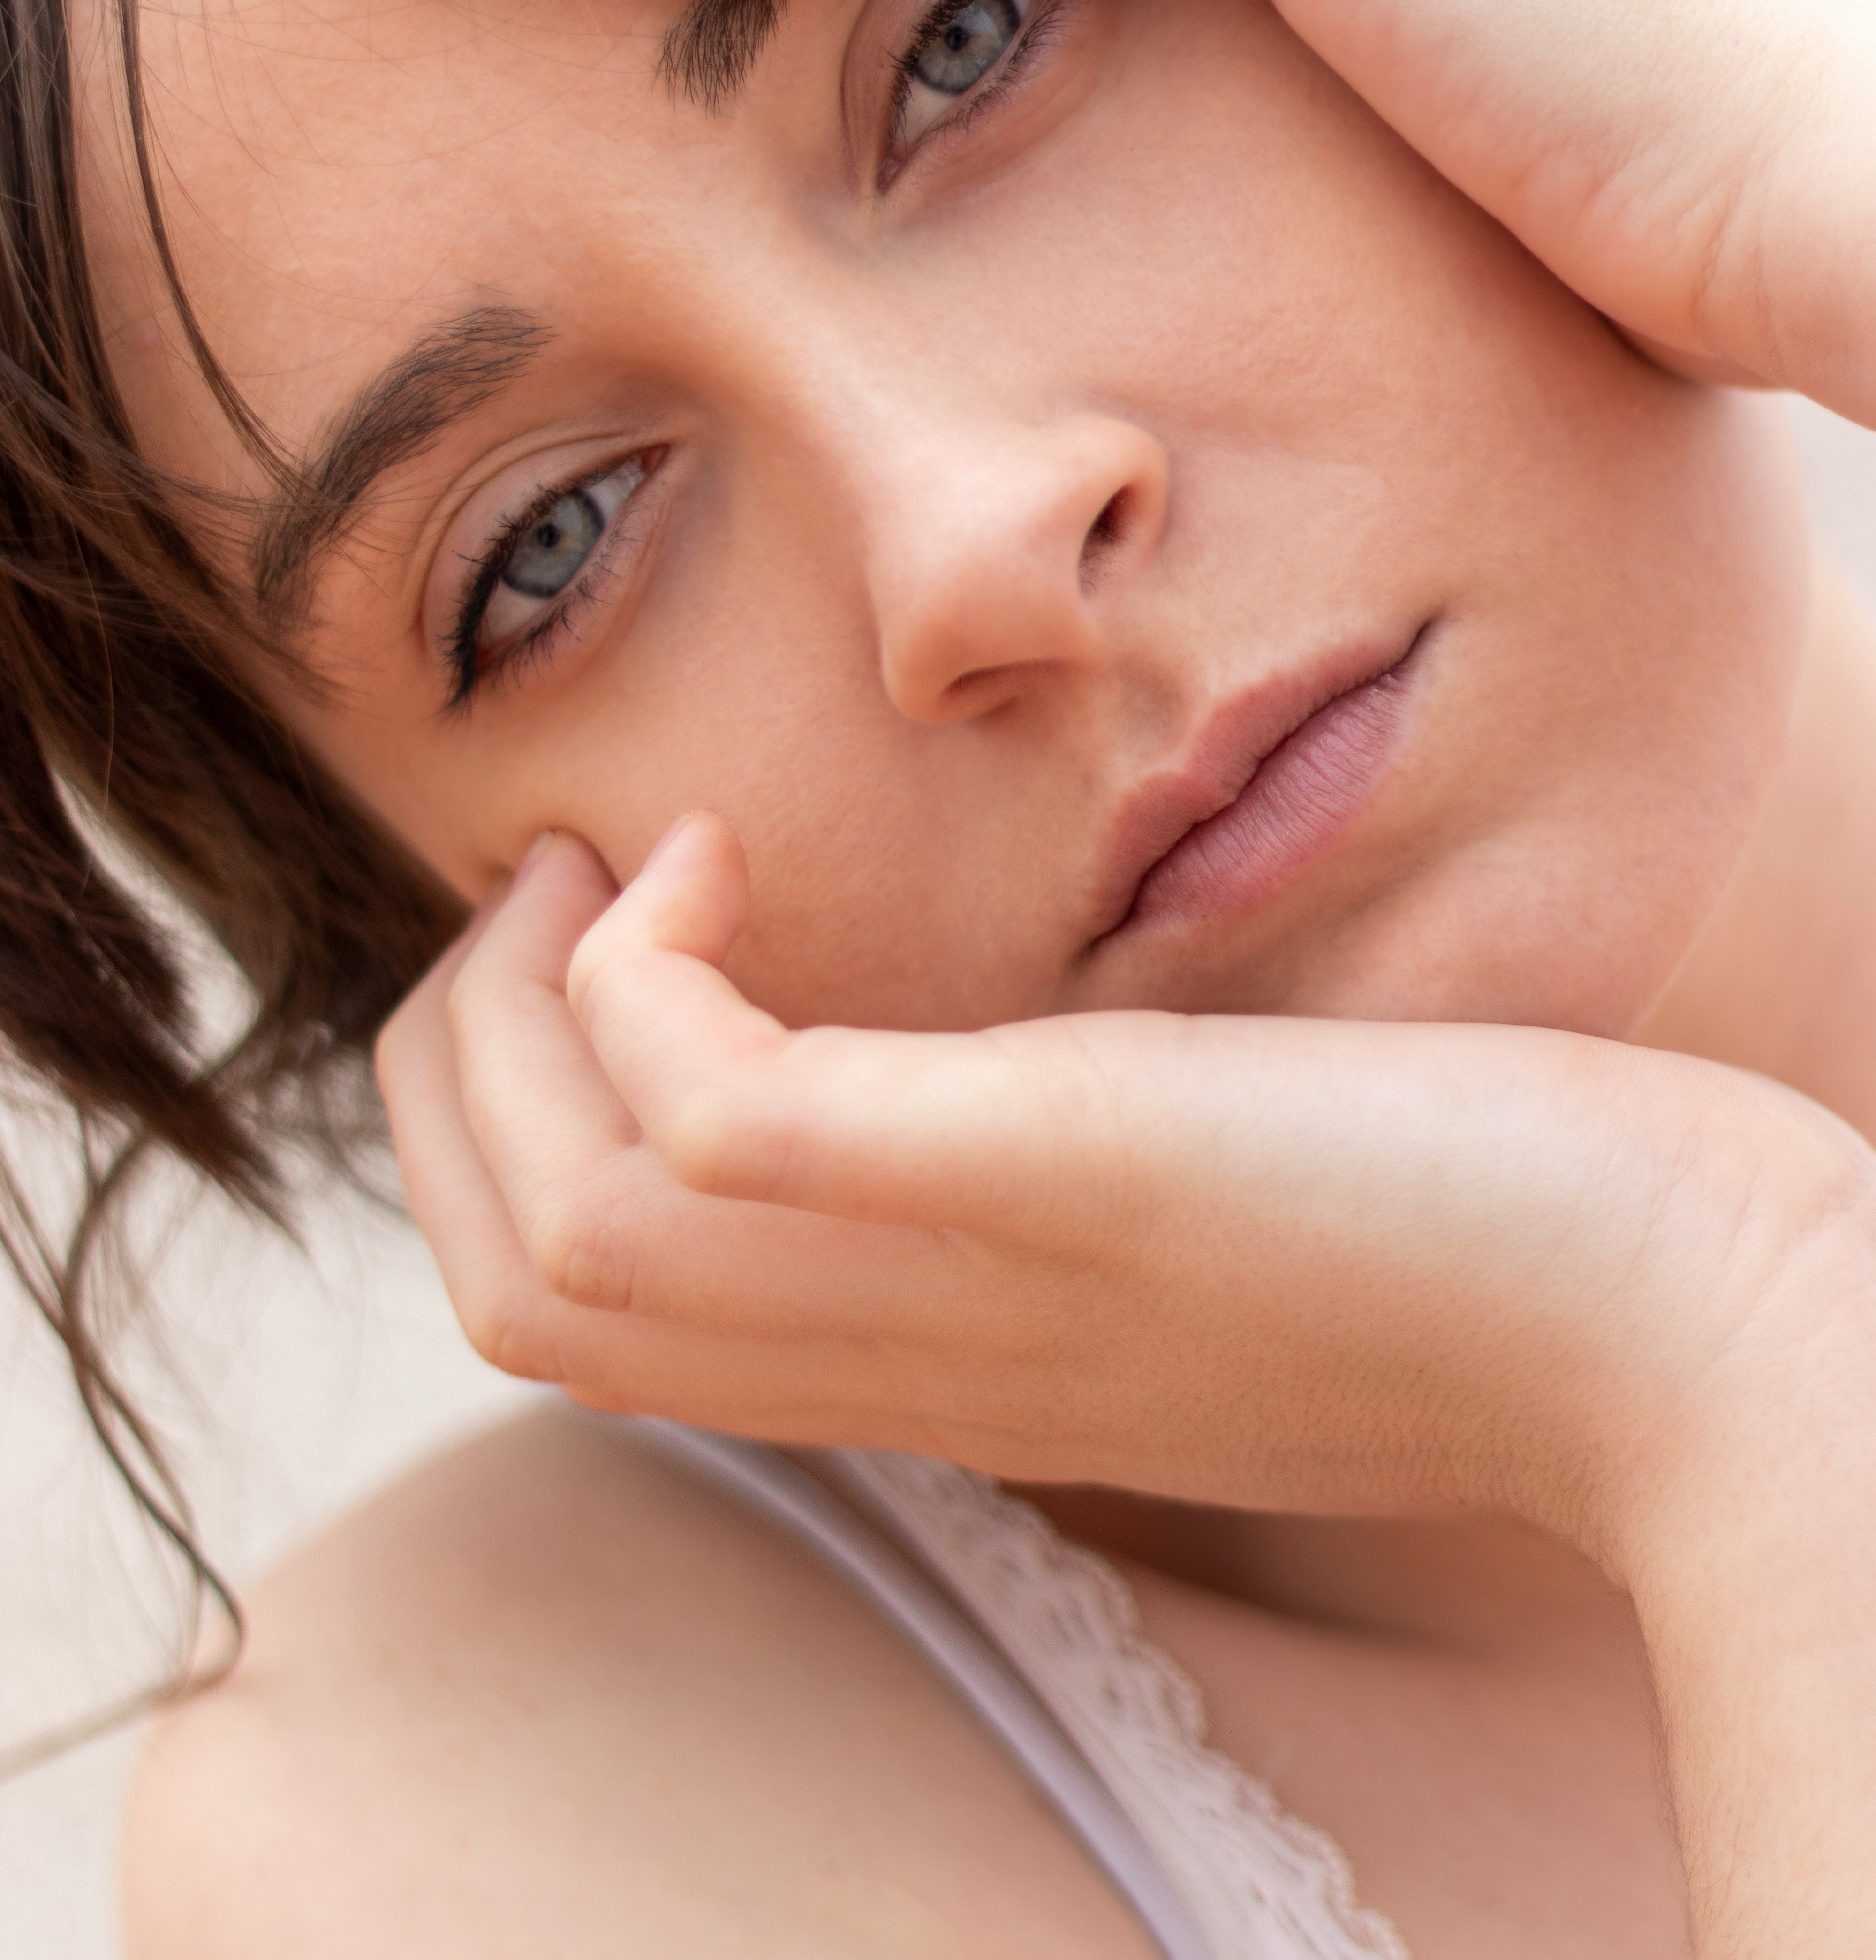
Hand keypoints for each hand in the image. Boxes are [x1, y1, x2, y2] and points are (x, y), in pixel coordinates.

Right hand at [376, 816, 1871, 1553]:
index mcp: (941, 1369)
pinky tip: (722, 859)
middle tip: (557, 895)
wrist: (1685, 1324)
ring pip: (564, 1237)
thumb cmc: (1483, 1243)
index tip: (615, 951)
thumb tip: (996, 1079)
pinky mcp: (1026, 1176)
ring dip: (517, 1018)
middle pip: (526, 1293)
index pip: (599, 1330)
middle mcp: (912, 1358)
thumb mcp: (1208, 1230)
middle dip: (462, 1073)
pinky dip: (649, 980)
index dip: (523, 1135)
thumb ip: (1069, 1187)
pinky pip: (710, 1120)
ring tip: (612, 868)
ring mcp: (956, 1279)